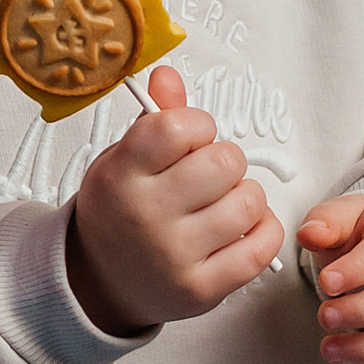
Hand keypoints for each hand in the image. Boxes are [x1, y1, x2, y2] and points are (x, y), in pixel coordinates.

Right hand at [68, 67, 285, 335]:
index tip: (190, 138)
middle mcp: (145, 216)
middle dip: (225, 160)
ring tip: (221, 203)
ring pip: (249, 203)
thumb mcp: (123, 159)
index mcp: (121, 176)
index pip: (178, 127)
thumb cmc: (120, 210)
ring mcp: (174, 256)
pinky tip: (241, 228)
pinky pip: (261, 247)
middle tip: (208, 175)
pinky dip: (262, 230)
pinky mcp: (202, 289)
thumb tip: (168, 73)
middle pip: (224, 162)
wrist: (101, 282)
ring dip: (244, 196)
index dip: (197, 125)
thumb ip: (154, 119)